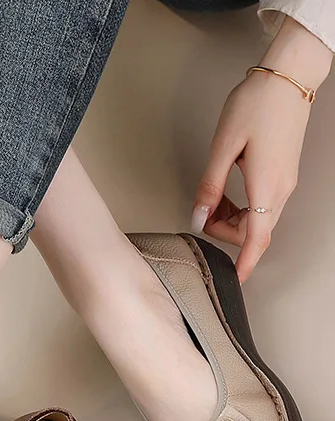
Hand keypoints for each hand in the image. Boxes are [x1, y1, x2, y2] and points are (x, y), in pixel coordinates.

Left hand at [192, 17, 331, 282]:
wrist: (288, 75)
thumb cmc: (256, 105)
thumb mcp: (223, 147)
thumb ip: (209, 187)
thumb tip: (198, 219)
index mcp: (266, 187)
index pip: (256, 238)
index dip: (245, 262)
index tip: (236, 280)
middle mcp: (280, 190)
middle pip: (254, 233)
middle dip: (225, 233)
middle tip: (203, 213)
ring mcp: (284, 183)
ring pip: (258, 221)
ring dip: (233, 220)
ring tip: (211, 199)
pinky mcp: (282, 174)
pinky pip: (262, 206)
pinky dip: (241, 208)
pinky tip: (225, 192)